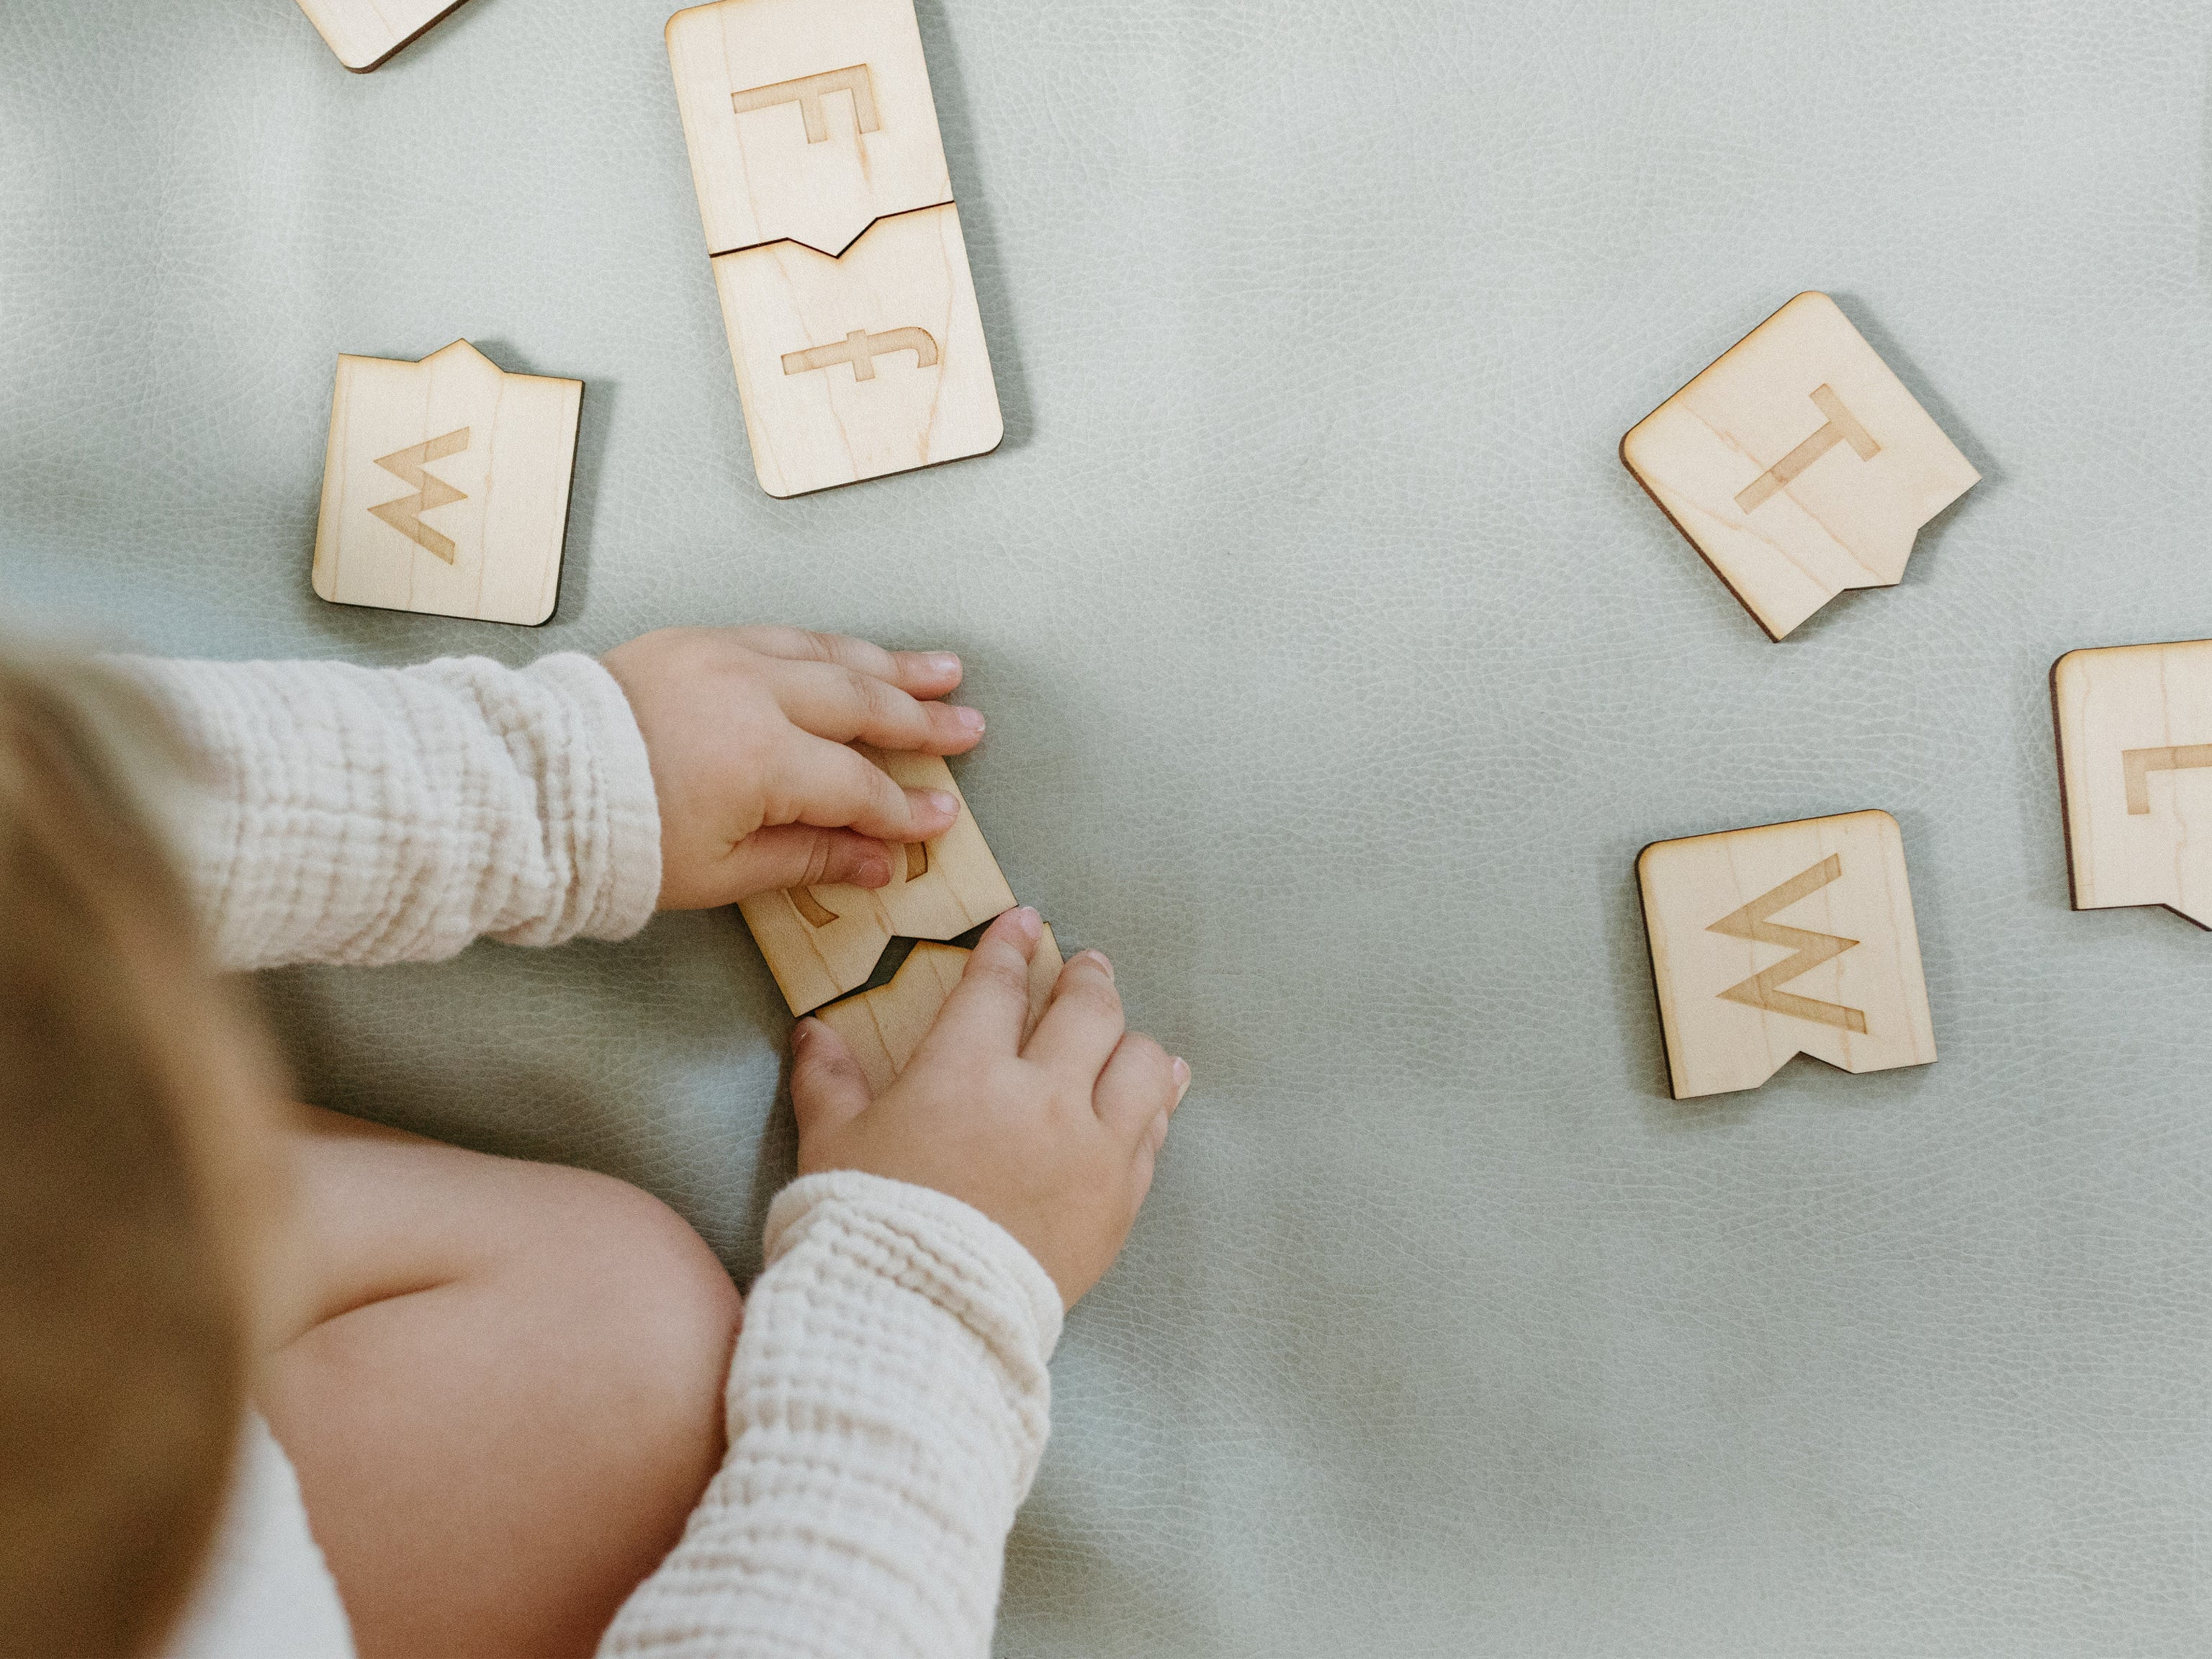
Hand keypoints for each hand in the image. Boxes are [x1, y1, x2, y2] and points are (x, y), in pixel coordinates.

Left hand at [601, 626, 983, 908]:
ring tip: (940, 670)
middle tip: (969, 725)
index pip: (857, 785)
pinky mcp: (693, 640)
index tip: (944, 816)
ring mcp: (724, 657)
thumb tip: (879, 865)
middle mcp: (754, 694)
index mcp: (763, 760)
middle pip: (858, 702)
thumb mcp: (719, 872)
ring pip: (826, 654)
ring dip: (889, 663)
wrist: (527, 785)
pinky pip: (781, 636)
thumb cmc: (619, 842)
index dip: (904, 807)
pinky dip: (828, 647)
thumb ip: (807, 859)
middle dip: (919, 717)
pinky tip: (855, 654)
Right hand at [790, 909, 1188, 1309]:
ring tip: (1125, 1036)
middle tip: (1085, 968)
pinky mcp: (1119, 1201)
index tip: (1024, 922)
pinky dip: (1152, 1107)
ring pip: (1141, 1065)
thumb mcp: (833, 1146)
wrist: (919, 1321)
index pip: (997, 985)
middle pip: (1087, 1011)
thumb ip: (829, 1081)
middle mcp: (1040, 1096)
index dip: (1010, 946)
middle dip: (1086, 979)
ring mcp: (1090, 1149)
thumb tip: (812, 1031)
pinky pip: (1152, 1134)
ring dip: (1131, 1041)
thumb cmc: (865, 1227)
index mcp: (964, 1071)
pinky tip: (1150, 1098)